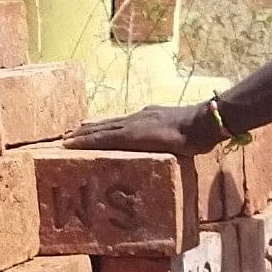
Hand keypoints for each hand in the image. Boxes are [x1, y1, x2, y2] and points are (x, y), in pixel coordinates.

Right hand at [69, 102, 212, 154]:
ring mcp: (142, 115)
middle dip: (83, 133)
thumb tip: (133, 159)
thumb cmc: (191, 141)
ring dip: (94, 126)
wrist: (207, 120)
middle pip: (104, 127)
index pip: (104, 136)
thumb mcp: (169, 150)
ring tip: (80, 129)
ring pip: (113, 121)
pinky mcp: (151, 113)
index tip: (67, 143)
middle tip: (65, 137)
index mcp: (136, 132)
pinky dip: (111, 123)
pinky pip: (124, 119)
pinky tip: (112, 125)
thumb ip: (150, 153)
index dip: (85, 140)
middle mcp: (135, 121)